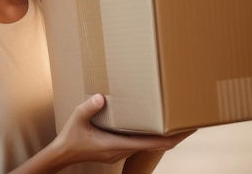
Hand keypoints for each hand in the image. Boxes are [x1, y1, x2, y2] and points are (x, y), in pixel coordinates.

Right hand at [55, 93, 194, 165]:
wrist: (63, 154)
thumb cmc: (70, 138)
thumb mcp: (77, 119)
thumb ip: (89, 108)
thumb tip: (102, 97)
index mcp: (116, 145)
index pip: (150, 144)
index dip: (171, 138)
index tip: (185, 130)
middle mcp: (121, 151)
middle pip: (154, 145)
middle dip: (172, 135)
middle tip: (188, 122)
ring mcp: (120, 151)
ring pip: (147, 145)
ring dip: (161, 136)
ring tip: (174, 123)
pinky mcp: (117, 150)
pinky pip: (139, 143)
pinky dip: (150, 136)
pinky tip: (152, 127)